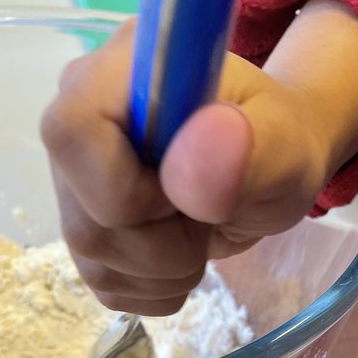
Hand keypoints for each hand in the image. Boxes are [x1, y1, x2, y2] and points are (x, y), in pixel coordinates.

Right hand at [41, 0, 357, 314]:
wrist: (264, 159)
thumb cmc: (276, 137)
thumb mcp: (286, 141)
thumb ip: (250, 146)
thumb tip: (191, 164)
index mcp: (116, 72)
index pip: (71, 135)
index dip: (126, 189)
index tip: (179, 194)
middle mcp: (76, 122)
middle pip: (87, 224)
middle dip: (164, 244)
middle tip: (210, 213)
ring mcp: (70, 180)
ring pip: (95, 262)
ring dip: (167, 268)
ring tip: (200, 227)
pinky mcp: (79, 230)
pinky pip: (107, 284)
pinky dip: (157, 285)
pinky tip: (180, 247)